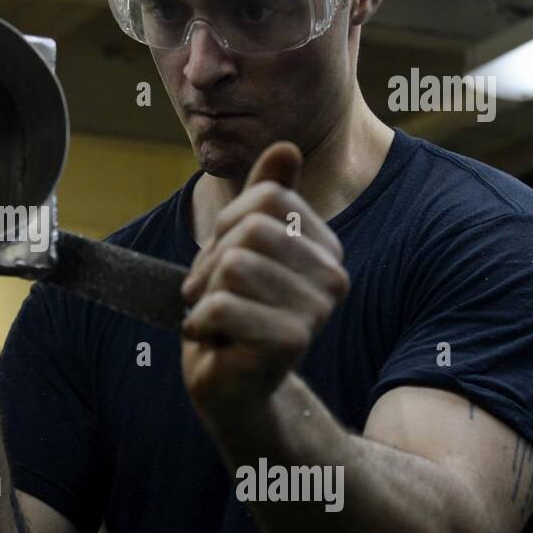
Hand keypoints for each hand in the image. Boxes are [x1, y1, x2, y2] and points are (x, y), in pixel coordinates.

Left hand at [180, 141, 348, 421]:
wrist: (230, 385)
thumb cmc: (233, 313)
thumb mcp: (241, 245)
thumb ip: (265, 196)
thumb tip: (287, 147)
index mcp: (325, 246)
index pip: (266, 198)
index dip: (226, 226)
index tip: (223, 263)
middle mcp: (333, 276)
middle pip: (249, 229)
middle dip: (211, 262)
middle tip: (212, 296)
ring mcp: (316, 310)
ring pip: (233, 266)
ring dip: (203, 294)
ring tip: (215, 318)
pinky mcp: (291, 341)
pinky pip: (221, 305)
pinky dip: (199, 322)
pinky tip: (213, 339)